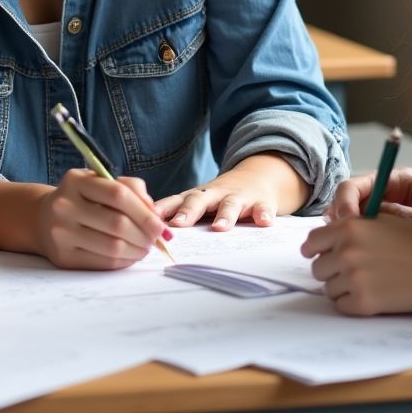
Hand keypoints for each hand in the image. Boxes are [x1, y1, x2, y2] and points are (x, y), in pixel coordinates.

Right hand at [36, 168, 167, 269]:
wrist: (43, 218)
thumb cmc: (82, 198)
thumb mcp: (100, 182)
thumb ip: (130, 188)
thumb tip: (155, 214)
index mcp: (76, 180)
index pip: (117, 194)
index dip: (144, 212)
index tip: (160, 225)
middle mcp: (64, 205)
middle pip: (117, 223)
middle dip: (144, 234)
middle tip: (156, 239)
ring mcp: (61, 232)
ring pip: (112, 246)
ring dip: (137, 250)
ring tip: (145, 247)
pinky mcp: (63, 256)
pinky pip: (103, 263)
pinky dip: (124, 261)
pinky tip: (130, 255)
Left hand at [155, 154, 305, 230]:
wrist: (257, 177)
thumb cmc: (219, 198)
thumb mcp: (198, 203)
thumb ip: (178, 215)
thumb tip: (146, 235)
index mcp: (196, 197)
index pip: (175, 201)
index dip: (163, 210)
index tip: (149, 219)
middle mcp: (215, 195)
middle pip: (198, 200)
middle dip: (188, 211)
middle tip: (178, 224)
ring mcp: (238, 197)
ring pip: (230, 204)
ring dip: (224, 215)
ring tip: (219, 227)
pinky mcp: (261, 202)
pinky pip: (263, 208)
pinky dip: (263, 214)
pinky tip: (264, 222)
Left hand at [301, 212, 411, 314]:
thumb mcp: (382, 221)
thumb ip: (352, 223)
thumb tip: (327, 228)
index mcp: (349, 227)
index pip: (312, 240)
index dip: (313, 249)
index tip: (314, 255)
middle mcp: (346, 251)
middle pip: (317, 267)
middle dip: (330, 270)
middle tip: (349, 272)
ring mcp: (354, 278)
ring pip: (328, 288)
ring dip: (341, 288)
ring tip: (364, 284)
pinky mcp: (363, 303)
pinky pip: (341, 306)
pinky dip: (351, 304)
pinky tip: (370, 296)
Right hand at [327, 167, 411, 241]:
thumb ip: (399, 217)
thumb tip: (367, 217)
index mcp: (399, 179)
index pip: (359, 184)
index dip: (346, 202)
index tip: (346, 224)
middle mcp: (383, 185)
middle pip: (346, 195)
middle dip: (339, 216)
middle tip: (339, 239)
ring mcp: (377, 200)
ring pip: (346, 209)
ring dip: (341, 227)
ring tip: (345, 246)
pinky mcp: (375, 216)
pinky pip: (353, 223)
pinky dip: (348, 235)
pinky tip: (352, 249)